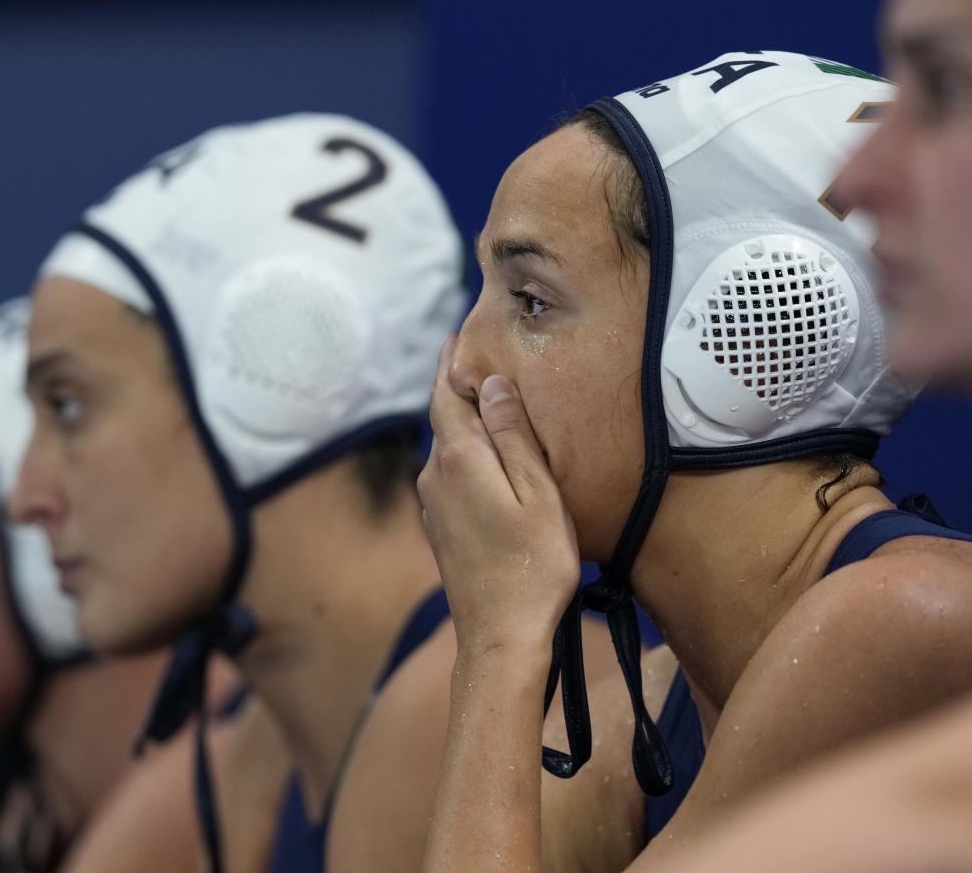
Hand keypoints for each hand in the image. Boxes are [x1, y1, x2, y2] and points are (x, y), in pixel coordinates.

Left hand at [417, 337, 580, 655]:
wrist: (500, 636)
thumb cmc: (534, 566)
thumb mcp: (536, 494)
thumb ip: (512, 436)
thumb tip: (491, 385)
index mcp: (459, 461)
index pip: (447, 395)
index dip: (452, 364)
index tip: (456, 335)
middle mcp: (436, 477)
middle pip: (445, 419)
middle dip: (458, 387)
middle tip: (473, 355)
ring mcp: (434, 505)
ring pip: (448, 448)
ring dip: (464, 422)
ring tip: (486, 398)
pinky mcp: (442, 528)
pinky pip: (452, 474)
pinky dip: (467, 453)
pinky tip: (487, 456)